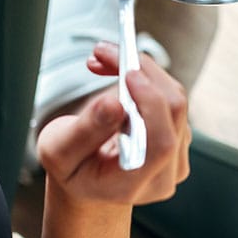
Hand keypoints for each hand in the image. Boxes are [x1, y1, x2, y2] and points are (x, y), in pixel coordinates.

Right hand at [35, 42, 190, 205]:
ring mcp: (176, 158)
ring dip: (142, 71)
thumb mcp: (58, 152)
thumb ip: (85, 130)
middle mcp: (163, 176)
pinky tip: (118, 75)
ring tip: (104, 59)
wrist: (88, 184)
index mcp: (132, 186)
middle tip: (104, 51)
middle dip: (142, 72)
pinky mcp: (179, 138)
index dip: (151, 104)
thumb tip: (114, 103)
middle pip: (173, 113)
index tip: (127, 73)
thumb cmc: (71, 170)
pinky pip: (171, 99)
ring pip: (175, 101)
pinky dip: (146, 79)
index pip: (160, 144)